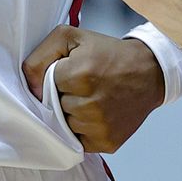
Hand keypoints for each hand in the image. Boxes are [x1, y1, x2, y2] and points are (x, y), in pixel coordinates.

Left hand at [21, 25, 164, 152]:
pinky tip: (98, 115)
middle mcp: (91, 103)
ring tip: (93, 100)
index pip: (46, 86)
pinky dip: (84, 130)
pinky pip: (79, 142)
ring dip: (73, 115)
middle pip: (55, 108)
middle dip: (64, 97)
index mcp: (81, 74)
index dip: (56, 78)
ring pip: (66, 126)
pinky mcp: (107, 142)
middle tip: (84, 86)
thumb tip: (31, 88)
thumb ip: (40, 56)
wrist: (150, 72)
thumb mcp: (72, 38)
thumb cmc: (108, 54)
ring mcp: (100, 126)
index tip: (72, 72)